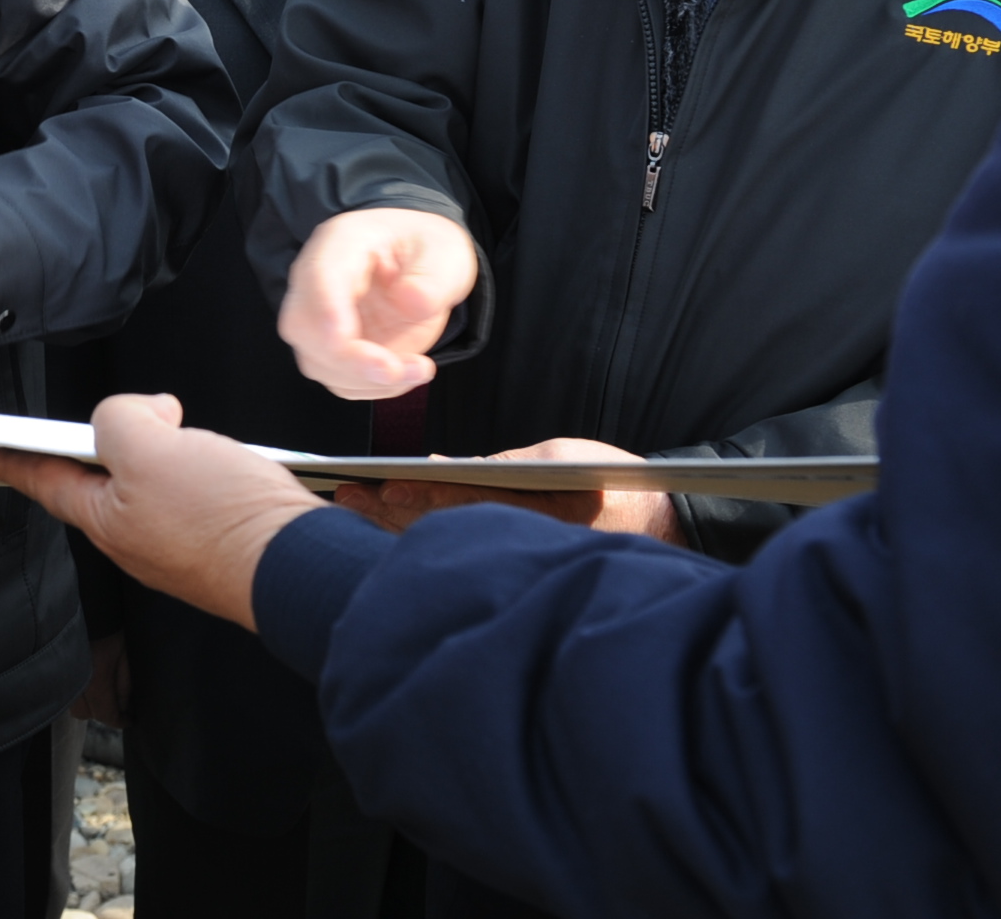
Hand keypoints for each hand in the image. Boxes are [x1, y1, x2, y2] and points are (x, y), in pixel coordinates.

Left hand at [0, 394, 321, 632]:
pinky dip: (199, 468)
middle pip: (103, 479)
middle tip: (124, 417)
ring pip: (152, 484)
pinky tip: (224, 461)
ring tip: (186, 434)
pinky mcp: (219, 541)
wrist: (303, 568)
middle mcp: (138, 540)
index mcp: (106, 520)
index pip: (46, 481)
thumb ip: (120, 419)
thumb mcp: (149, 449)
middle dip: (106, 443)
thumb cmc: (226, 522)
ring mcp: (180, 545)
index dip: (13, 460)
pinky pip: (194, 494)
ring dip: (161, 452)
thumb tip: (142, 413)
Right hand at [278, 208, 478, 399]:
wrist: (424, 266)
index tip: (347, 338)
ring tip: (418, 368)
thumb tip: (409, 301)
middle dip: (346, 359)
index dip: (326, 311)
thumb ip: (432, 278)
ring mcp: (319, 318)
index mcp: (341, 244)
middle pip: (302, 327)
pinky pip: (340, 380)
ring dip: (367, 379)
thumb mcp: (445, 252)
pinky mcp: (333, 350)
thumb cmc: (425, 250)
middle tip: (394, 369)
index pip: (318, 277)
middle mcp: (317, 282)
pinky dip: (375, 387)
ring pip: (317, 361)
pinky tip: (407, 372)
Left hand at [333, 437, 678, 541]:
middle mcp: (512, 529)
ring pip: (442, 530)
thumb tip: (455, 469)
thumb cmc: (610, 484)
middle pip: (438, 519)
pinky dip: (424, 526)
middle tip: (345, 495)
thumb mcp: (561, 458)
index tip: (380, 485)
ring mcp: (510, 541)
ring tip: (355, 503)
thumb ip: (508, 464)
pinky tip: (392, 515)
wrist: (654, 520)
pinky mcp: (512, 543)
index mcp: (525, 506)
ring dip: (396, 519)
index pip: (458, 498)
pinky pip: (460, 536)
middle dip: (390, 508)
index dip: (416, 492)